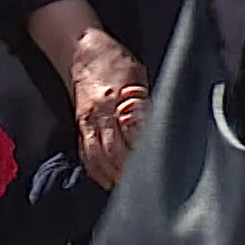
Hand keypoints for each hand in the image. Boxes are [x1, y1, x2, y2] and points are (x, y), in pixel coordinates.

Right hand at [70, 28, 147, 188]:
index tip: (159, 168)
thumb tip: (165, 125)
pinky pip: (87, 155)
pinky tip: (109, 182)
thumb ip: (149, 104)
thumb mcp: (140, 77)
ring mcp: (88, 122)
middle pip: (115, 151)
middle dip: (130, 173)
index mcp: (119, 98)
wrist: (83, 51)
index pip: (135, 133)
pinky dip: (98, 172)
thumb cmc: (117, 63)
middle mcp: (101, 113)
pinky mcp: (80, 127)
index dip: (146, 153)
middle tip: (148, 190)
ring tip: (130, 193)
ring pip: (99, 157)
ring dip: (114, 177)